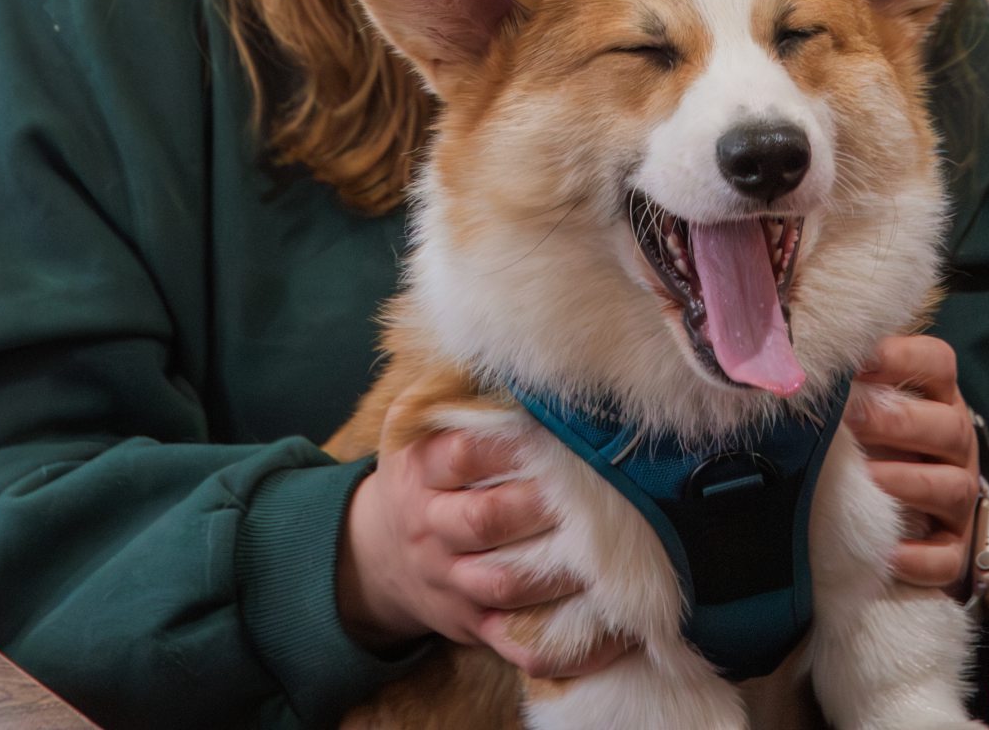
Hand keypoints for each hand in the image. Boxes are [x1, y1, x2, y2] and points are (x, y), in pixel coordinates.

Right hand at [337, 401, 634, 678]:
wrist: (376, 555)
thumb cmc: (420, 474)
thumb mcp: (417, 426)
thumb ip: (459, 392)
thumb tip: (514, 343)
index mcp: (420, 472)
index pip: (459, 458)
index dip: (503, 447)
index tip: (550, 431)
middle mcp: (432, 530)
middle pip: (483, 523)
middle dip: (537, 507)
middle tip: (594, 488)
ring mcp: (451, 584)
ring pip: (502, 587)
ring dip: (556, 573)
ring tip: (610, 554)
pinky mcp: (473, 628)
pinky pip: (517, 644)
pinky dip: (564, 645)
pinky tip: (612, 630)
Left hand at [850, 334, 978, 591]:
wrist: (907, 515)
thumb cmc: (877, 443)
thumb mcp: (870, 405)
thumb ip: (850, 383)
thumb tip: (798, 360)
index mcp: (937, 398)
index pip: (937, 362)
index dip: (900, 358)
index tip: (856, 362)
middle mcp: (957, 443)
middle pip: (947, 425)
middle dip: (896, 422)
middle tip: (850, 420)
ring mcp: (960, 498)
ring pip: (952, 487)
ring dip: (907, 483)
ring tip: (867, 480)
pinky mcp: (955, 549)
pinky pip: (947, 557)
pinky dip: (918, 557)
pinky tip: (886, 550)